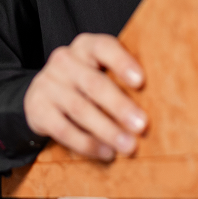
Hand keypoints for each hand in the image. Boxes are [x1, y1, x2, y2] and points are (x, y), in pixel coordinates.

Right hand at [23, 33, 146, 160]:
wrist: (42, 93)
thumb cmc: (85, 80)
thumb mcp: (99, 69)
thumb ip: (121, 77)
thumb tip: (160, 100)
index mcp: (85, 46)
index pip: (104, 47)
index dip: (122, 63)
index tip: (141, 81)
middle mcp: (65, 60)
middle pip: (94, 83)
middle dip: (119, 106)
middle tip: (142, 125)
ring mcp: (48, 84)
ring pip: (80, 109)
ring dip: (107, 130)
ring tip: (128, 146)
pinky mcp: (37, 109)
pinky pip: (64, 129)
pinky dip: (87, 144)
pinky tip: (106, 153)